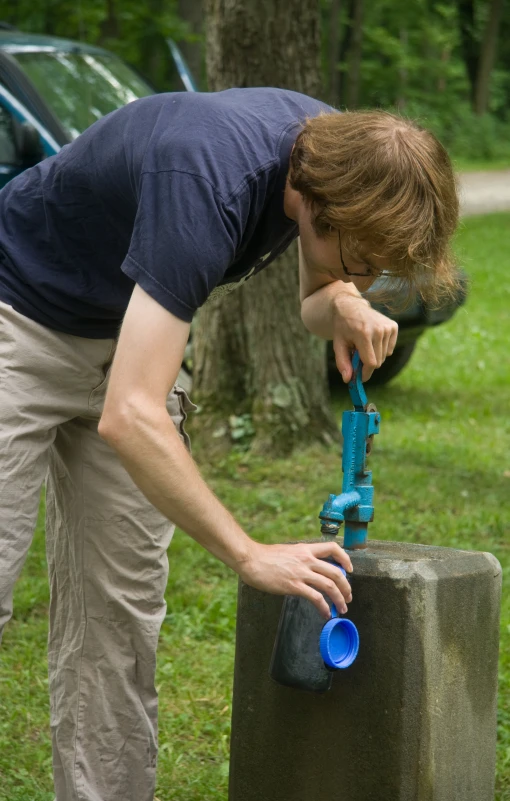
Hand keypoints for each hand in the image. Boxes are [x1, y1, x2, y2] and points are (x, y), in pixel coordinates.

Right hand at [237, 540, 353, 619]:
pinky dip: (325, 607)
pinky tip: (326, 613)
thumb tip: (308, 567)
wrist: (251, 560)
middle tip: (348, 596)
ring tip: (342, 609)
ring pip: (330, 585)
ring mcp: (301, 573)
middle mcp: (307, 559)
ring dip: (340, 599)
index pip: (333, 548)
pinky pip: (316, 597)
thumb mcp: (288, 551)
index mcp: (306, 549)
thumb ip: (301, 558)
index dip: (345, 558)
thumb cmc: (266, 557)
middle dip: (346, 587)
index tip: (349, 569)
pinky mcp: (294, 585)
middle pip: (336, 572)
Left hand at [331, 291, 397, 381]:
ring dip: (374, 355)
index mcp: (364, 334)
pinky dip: (381, 349)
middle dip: (367, 363)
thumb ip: (343, 363)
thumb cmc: (343, 328)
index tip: (360, 377)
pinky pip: (389, 349)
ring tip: (364, 344)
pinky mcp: (393, 326)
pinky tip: (372, 339)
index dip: (365, 373)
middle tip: (357, 355)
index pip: (371, 363)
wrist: (351, 307)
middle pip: (378, 362)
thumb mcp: (338, 345)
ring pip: (384, 357)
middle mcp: (378, 330)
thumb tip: (348, 380)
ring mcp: (387, 327)